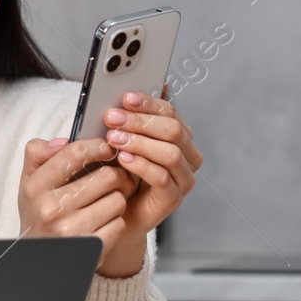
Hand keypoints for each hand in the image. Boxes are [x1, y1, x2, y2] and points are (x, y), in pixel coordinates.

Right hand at [18, 134, 139, 272]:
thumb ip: (39, 154)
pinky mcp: (90, 248)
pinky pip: (120, 224)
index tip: (107, 147)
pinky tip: (102, 224)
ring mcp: (71, 230)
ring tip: (104, 205)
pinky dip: (115, 223)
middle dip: (116, 176)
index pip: (74, 154)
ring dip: (116, 201)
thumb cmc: (39, 214)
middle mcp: (51, 209)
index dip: (98, 146)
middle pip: (107, 177)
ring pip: (117, 200)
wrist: (39, 259)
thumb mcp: (29, 183)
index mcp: (36, 187)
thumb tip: (63, 140)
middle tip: (115, 179)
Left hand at [98, 86, 203, 274]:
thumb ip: (128, 118)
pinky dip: (141, 165)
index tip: (125, 97)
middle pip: (174, 130)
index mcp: (178, 137)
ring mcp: (183, 178)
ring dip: (140, 142)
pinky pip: (162, 178)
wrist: (114, 211)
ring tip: (114, 138)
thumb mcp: (120, 141)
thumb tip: (129, 89)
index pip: (170, 112)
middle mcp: (186, 156)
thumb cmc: (118, 173)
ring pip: (170, 153)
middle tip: (113, 118)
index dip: (148, 103)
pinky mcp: (173, 199)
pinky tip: (123, 159)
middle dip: (141, 121)